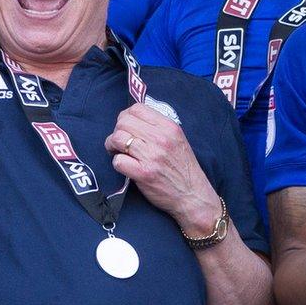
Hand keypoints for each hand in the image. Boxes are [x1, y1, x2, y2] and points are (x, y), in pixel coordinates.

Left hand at [105, 102, 221, 234]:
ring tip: (118, 153)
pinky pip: (118, 161)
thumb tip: (132, 119)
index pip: (137, 109)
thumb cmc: (183, 168)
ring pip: (118, 139)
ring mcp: (152, 156)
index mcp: (169, 127)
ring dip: (112, 146)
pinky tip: (125, 166)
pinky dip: (118, 163)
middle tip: (119, 143)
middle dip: (116, 131)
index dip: (126, 117)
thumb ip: (158, 127)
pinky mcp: (144, 174)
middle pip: (123, 122)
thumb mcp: (177, 139)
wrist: (193, 195)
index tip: (126, 128)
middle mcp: (161, 139)